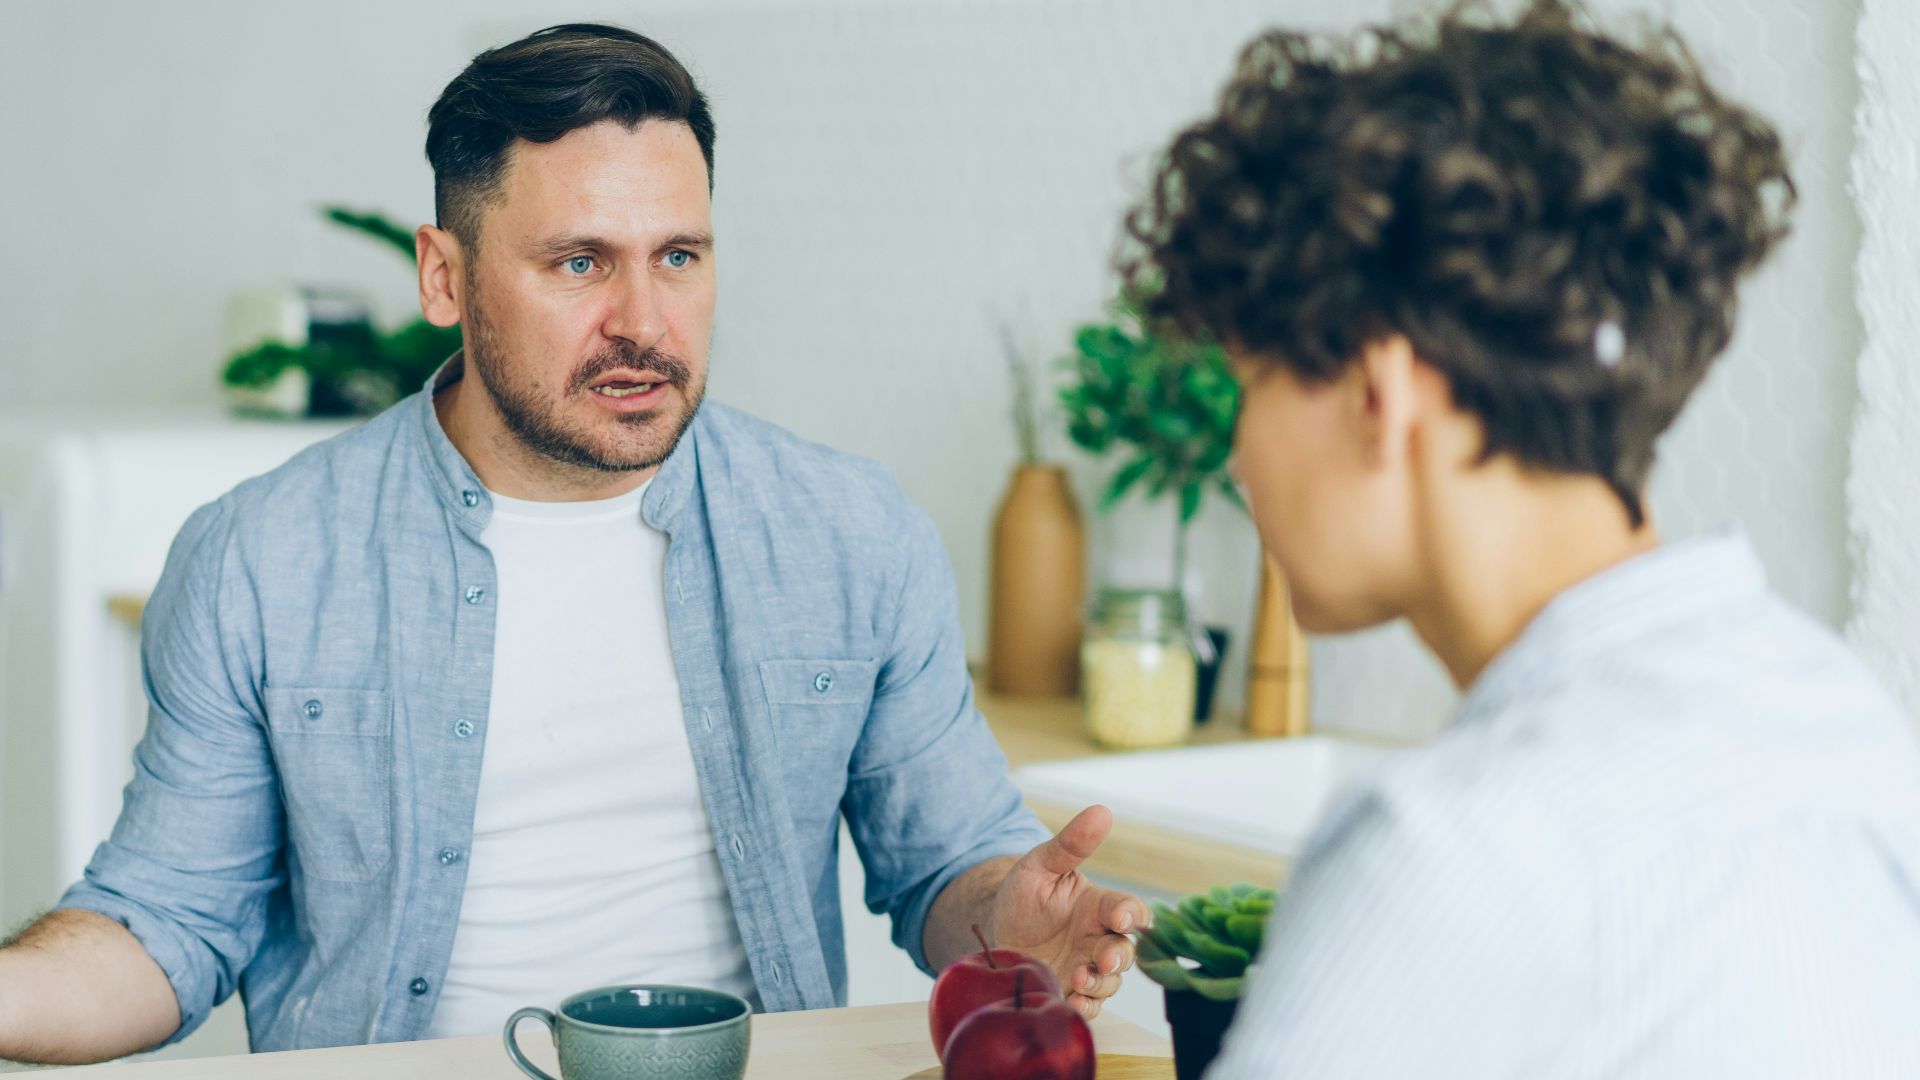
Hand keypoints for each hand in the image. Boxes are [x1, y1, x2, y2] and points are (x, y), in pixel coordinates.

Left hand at [982, 805, 1150, 1019]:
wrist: (992, 931)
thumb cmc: (1022, 895)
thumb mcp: (1039, 865)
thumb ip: (1069, 844)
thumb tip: (1101, 811)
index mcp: (1098, 907)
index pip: (1129, 910)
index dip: (1131, 915)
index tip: (1120, 918)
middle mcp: (1098, 939)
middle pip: (1126, 951)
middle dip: (1118, 957)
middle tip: (1101, 959)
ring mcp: (1086, 969)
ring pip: (1110, 982)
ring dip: (1099, 984)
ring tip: (1077, 979)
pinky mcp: (1070, 992)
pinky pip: (1089, 1005)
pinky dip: (1086, 1006)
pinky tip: (1073, 1002)